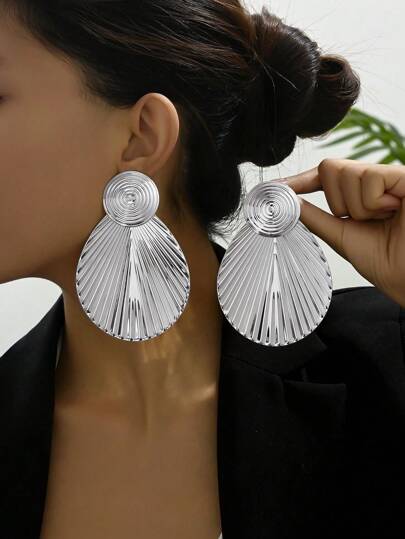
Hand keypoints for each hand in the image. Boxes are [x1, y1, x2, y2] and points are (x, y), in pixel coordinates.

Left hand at [278, 159, 404, 307]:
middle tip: (359, 220)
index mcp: (361, 193)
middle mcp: (375, 180)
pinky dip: (373, 203)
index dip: (300, 180)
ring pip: (347, 172)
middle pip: (330, 168)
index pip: (325, 176)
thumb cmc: (385, 261)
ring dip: (357, 207)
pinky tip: (392, 211)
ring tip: (380, 218)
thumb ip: (315, 217)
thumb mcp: (340, 236)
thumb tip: (288, 202)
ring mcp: (389, 176)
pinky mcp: (404, 177)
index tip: (276, 187)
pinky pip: (370, 177)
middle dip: (336, 201)